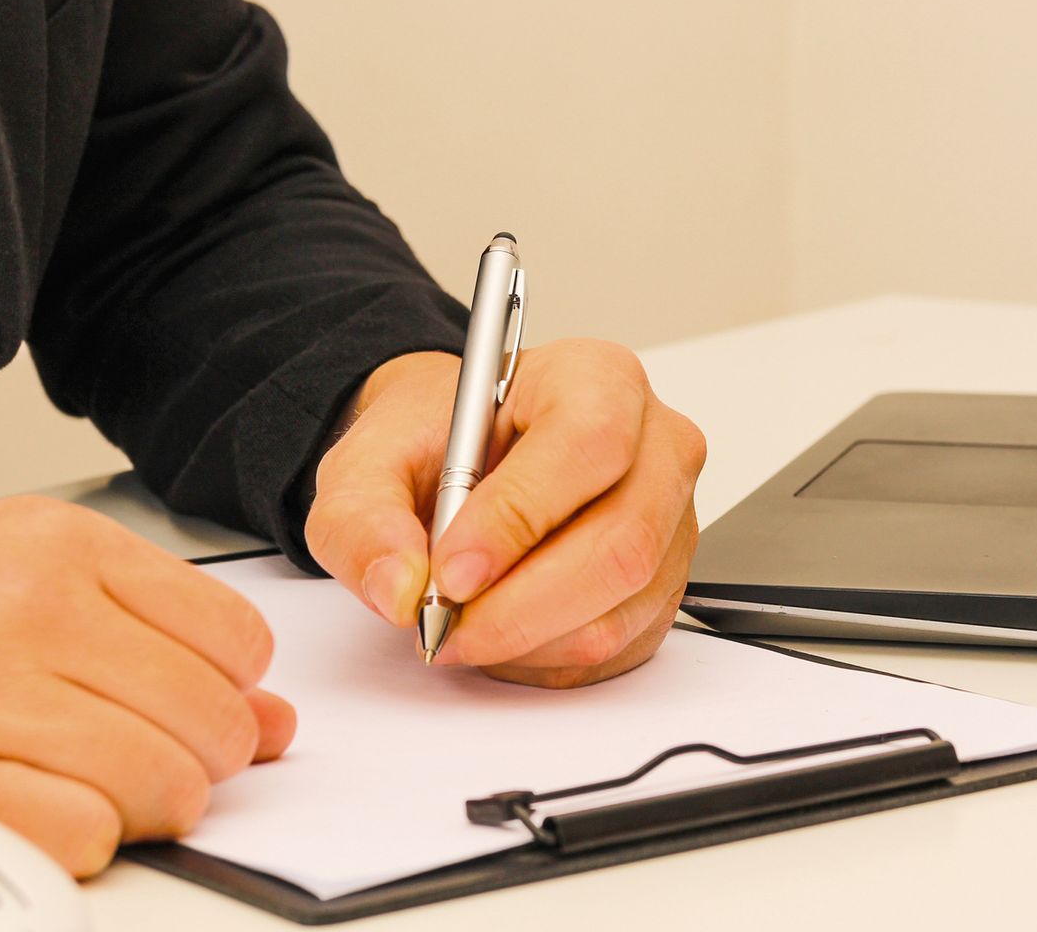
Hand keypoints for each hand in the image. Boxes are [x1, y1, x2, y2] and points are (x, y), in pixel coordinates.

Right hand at [0, 496, 293, 875]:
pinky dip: (74, 845)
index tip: (195, 712)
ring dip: (140, 811)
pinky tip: (25, 814)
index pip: (231, 638)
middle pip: (205, 719)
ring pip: (156, 784)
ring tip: (86, 793)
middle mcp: (24, 604)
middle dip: (197, 766)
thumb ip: (141, 633)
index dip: (230, 696)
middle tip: (148, 769)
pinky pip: (76, 838)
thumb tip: (269, 717)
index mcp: (52, 542)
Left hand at [305, 339, 705, 687]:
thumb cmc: (435, 442)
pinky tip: (502, 630)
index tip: (451, 571)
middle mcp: (654, 444)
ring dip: (527, 640)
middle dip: (520, 606)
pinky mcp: (665, 582)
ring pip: (619, 608)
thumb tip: (398, 587)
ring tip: (463, 621)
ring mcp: (671, 518)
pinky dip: (547, 658)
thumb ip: (365, 518)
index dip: (519, 518)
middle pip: (621, 542)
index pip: (586, 445)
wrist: (457, 460)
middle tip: (445, 623)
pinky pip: (619, 645)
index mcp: (594, 378)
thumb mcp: (368, 461)